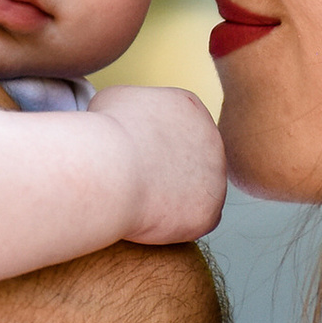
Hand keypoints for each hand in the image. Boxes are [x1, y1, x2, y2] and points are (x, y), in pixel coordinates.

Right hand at [93, 82, 228, 244]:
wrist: (110, 169)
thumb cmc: (105, 134)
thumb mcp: (114, 99)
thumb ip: (133, 107)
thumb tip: (127, 119)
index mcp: (190, 107)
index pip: (180, 130)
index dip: (154, 146)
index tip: (133, 156)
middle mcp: (212, 138)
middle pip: (194, 161)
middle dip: (168, 172)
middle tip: (136, 181)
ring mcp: (216, 176)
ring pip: (198, 191)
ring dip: (175, 198)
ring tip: (141, 199)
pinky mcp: (210, 211)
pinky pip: (197, 220)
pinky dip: (176, 223)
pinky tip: (152, 218)